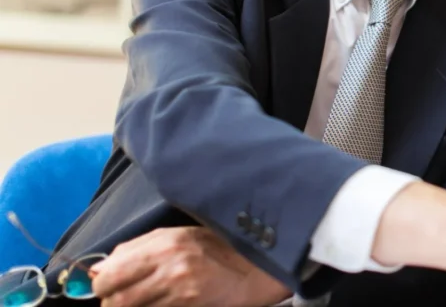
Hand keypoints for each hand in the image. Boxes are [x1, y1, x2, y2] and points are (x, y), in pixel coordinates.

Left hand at [91, 226, 290, 306]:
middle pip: (117, 298)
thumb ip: (137, 249)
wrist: (255, 266)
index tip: (108, 289)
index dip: (102, 285)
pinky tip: (163, 305)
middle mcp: (170, 264)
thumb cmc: (213, 249)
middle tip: (121, 302)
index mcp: (162, 243)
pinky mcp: (191, 305)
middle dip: (112, 304)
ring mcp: (181, 289)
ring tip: (144, 303)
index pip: (110, 273)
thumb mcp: (176, 237)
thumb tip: (100, 268)